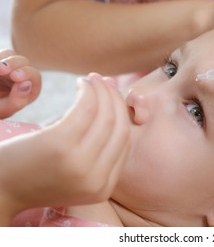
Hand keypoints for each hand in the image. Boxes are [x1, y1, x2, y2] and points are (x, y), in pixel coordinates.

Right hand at [0, 50, 40, 118]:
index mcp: (27, 89)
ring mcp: (6, 67)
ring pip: (9, 54)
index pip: (34, 76)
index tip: (15, 76)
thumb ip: (16, 101)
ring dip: (3, 59)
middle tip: (1, 69)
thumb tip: (26, 83)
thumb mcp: (3, 110)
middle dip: (13, 64)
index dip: (27, 74)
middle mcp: (19, 76)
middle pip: (23, 61)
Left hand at [0, 74, 130, 223]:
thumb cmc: (34, 175)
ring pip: (106, 115)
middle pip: (119, 127)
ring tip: (93, 79)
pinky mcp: (60, 144)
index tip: (114, 97)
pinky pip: (86, 108)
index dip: (122, 114)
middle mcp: (96, 178)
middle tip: (106, 82)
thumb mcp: (75, 174)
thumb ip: (98, 154)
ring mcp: (79, 163)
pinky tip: (81, 83)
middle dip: (116, 99)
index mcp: (102, 188)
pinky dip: (88, 90)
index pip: (124, 143)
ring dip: (103, 90)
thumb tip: (116, 113)